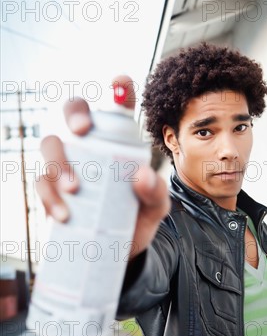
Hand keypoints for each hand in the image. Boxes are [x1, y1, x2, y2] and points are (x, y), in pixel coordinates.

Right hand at [36, 75, 170, 259]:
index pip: (118, 110)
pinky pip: (41, 183)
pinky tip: (63, 214)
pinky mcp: (51, 190)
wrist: (120, 252)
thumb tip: (142, 175)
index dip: (119, 90)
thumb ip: (156, 192)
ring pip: (50, 144)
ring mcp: (67, 166)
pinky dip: (49, 196)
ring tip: (74, 189)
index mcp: (118, 144)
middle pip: (72, 113)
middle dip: (75, 113)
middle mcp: (90, 147)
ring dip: (58, 162)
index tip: (119, 83)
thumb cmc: (138, 218)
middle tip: (82, 130)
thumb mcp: (155, 208)